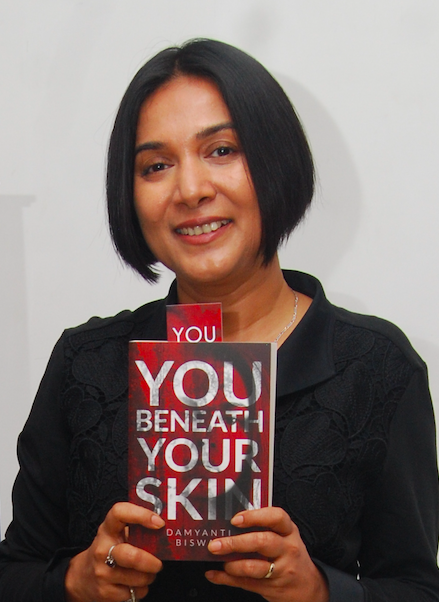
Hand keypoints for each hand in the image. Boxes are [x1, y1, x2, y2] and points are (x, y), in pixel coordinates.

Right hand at [65, 502, 163, 601]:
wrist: (82, 577)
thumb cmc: (108, 550)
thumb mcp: (116, 534)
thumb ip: (135, 528)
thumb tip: (164, 527)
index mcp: (107, 529)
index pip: (120, 513)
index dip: (141, 515)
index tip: (159, 523)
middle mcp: (102, 550)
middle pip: (133, 556)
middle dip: (152, 562)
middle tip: (158, 563)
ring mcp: (102, 573)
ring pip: (138, 578)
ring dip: (149, 576)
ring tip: (147, 572)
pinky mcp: (105, 593)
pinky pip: (134, 593)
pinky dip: (140, 589)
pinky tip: (134, 584)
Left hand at [205, 507, 328, 601]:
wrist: (309, 588)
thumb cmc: (289, 554)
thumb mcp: (285, 536)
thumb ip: (264, 527)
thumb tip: (230, 521)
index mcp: (289, 531)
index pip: (276, 517)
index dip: (255, 517)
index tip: (236, 519)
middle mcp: (287, 549)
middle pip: (262, 542)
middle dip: (236, 543)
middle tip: (215, 544)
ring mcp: (281, 570)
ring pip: (254, 567)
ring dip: (232, 564)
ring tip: (220, 560)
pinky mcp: (272, 587)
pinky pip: (246, 583)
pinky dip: (227, 579)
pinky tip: (214, 574)